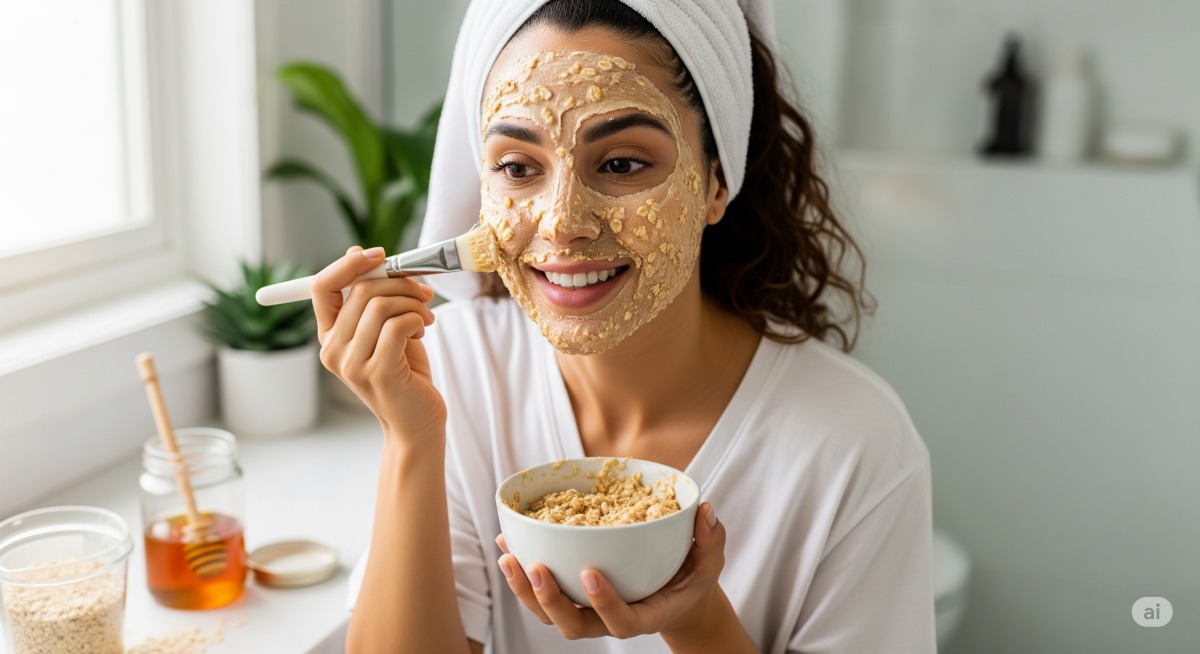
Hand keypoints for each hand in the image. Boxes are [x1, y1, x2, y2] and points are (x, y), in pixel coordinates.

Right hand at [312, 246, 444, 437]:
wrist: (417, 423)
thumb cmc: (405, 374)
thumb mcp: (386, 328)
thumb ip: (372, 297)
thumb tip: (357, 252)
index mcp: (329, 336)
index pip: (321, 286)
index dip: (348, 264)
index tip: (379, 254)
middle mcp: (333, 350)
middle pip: (360, 290)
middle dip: (399, 282)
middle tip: (424, 293)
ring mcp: (352, 364)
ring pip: (381, 305)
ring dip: (413, 303)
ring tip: (426, 318)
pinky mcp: (378, 373)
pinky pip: (398, 325)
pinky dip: (417, 319)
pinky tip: (423, 330)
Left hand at [496, 502, 728, 640]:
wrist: (674, 595)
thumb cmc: (691, 576)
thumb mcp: (710, 560)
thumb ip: (711, 539)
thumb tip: (706, 511)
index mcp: (645, 614)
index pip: (622, 622)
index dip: (603, 603)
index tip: (589, 573)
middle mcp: (610, 618)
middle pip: (573, 626)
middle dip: (550, 600)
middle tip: (536, 567)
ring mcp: (587, 611)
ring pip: (549, 614)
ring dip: (524, 589)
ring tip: (508, 557)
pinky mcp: (572, 597)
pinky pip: (540, 593)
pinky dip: (521, 570)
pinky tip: (507, 544)